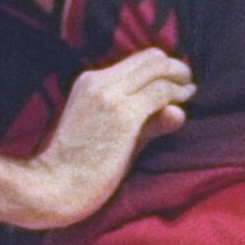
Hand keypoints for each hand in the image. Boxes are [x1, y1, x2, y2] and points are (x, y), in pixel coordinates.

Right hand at [6, 48, 193, 228]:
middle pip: (151, 58)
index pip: (136, 60)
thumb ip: (147, 122)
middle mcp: (99, 81)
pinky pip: (160, 92)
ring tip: (189, 91)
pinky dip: (177, 94)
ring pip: (158, 70)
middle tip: (187, 83)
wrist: (55, 186)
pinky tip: (182, 105)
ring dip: (179, 79)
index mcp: (90, 81)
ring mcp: (111, 96)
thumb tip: (179, 111)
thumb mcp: (114, 136)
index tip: (175, 81)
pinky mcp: (124, 115)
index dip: (161, 67)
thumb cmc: (82, 167)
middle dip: (174, 68)